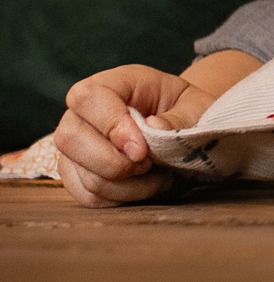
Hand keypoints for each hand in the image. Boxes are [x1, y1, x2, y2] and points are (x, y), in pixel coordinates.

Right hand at [54, 55, 249, 206]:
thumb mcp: (197, 107)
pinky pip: (87, 196)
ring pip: (82, 174)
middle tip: (150, 164)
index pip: (88, 97)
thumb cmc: (187, 112)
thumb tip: (155, 128)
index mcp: (115, 82)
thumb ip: (180, 117)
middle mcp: (84, 111)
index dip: (111, 125)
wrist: (181, 130)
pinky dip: (120, 199)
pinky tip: (145, 185)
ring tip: (158, 175)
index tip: (142, 150)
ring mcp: (74, 144)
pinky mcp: (76, 172)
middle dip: (114, 164)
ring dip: (126, 186)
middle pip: (69, 138)